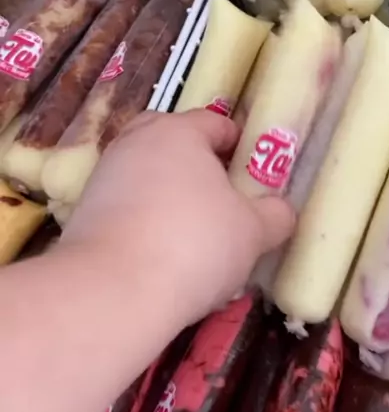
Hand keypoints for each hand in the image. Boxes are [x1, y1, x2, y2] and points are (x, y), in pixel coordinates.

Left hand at [61, 110, 294, 332]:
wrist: (113, 289)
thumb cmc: (195, 244)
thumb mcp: (253, 232)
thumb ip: (274, 215)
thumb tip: (281, 210)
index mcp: (178, 132)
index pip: (214, 122)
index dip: (239, 144)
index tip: (253, 172)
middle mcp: (137, 142)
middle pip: (171, 139)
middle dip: (195, 160)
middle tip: (220, 194)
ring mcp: (105, 175)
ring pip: (145, 172)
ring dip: (167, 190)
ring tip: (192, 229)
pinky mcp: (85, 211)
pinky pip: (126, 203)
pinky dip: (144, 217)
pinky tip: (161, 250)